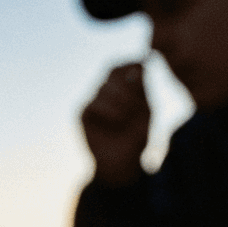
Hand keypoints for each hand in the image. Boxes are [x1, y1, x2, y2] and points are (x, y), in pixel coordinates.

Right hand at [81, 62, 150, 187]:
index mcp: (119, 90)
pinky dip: (110, 111)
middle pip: (111, 72)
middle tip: (141, 106)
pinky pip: (95, 103)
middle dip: (129, 87)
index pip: (118, 67)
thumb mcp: (145, 110)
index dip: (129, 62)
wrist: (123, 165)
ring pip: (104, 88)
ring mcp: (92, 102)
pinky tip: (117, 124)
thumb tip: (141, 61)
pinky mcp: (82, 114)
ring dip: (122, 101)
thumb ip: (141, 87)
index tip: (145, 62)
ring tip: (130, 119)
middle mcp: (103, 93)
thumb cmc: (136, 139)